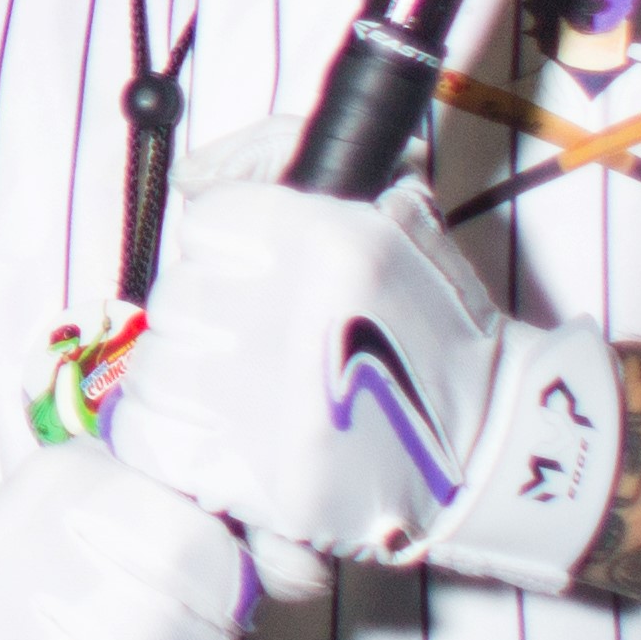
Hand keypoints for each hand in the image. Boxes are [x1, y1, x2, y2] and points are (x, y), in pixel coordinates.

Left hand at [104, 180, 619, 590]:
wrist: (489, 451)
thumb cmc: (436, 332)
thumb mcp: (393, 212)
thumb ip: (281, 158)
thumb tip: (190, 176)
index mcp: (332, 244)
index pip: (208, 221)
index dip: (228, 246)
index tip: (256, 271)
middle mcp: (294, 319)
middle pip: (177, 297)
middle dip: (211, 315)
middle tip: (259, 338)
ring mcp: (269, 409)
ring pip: (156, 367)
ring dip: (189, 376)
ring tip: (243, 390)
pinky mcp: (255, 481)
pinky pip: (151, 435)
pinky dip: (172, 433)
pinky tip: (219, 433)